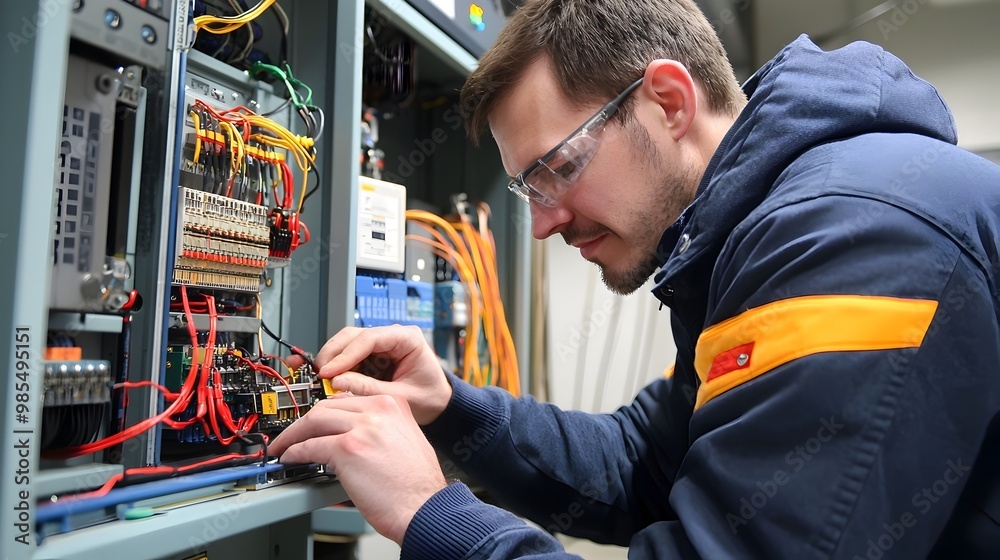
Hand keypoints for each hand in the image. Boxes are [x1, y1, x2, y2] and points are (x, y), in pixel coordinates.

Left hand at [269, 394, 446, 543]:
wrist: (424, 507)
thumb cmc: (416, 484)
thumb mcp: (404, 439)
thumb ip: (380, 427)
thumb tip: (349, 430)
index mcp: (393, 404)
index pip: (346, 398)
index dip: (324, 410)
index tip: (314, 420)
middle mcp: (378, 410)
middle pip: (327, 406)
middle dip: (304, 421)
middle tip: (293, 434)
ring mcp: (362, 427)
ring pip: (314, 421)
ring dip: (293, 435)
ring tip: (284, 446)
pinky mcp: (347, 448)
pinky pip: (309, 446)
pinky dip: (294, 452)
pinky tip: (291, 458)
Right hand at [292, 325, 451, 424]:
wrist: (439, 405)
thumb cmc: (430, 398)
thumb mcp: (401, 397)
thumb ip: (370, 389)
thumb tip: (338, 382)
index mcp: (407, 338)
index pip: (369, 338)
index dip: (345, 354)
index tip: (328, 371)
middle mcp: (392, 337)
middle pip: (353, 336)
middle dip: (333, 354)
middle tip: (318, 374)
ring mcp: (381, 346)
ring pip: (347, 344)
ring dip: (333, 360)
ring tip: (321, 379)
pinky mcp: (373, 357)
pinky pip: (350, 357)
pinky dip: (338, 368)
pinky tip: (330, 380)